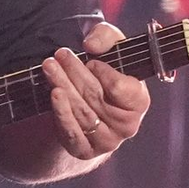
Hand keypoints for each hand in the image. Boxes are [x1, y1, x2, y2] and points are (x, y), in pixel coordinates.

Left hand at [42, 22, 150, 159]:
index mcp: (139, 101)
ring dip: (63, 86)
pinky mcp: (85, 150)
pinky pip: (72, 133)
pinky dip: (61, 113)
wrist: (90, 107)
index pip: (122, 89)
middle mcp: (127, 125)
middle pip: (96, 97)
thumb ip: (107, 37)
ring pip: (82, 112)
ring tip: (49, 67)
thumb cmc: (105, 73)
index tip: (90, 60)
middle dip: (75, 73)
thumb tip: (91, 46)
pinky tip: (53, 94)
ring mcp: (107, 141)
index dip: (104, 73)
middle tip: (60, 55)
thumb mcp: (111, 49)